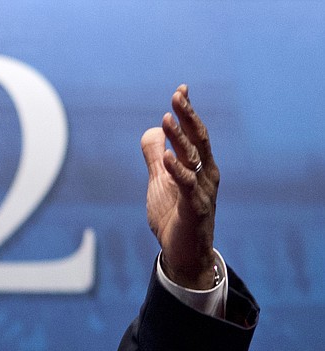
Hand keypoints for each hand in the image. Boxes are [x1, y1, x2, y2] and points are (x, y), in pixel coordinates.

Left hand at [140, 85, 219, 288]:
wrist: (183, 254)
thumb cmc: (173, 217)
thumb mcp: (159, 183)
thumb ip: (155, 158)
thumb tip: (151, 131)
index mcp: (199, 167)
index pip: (194, 134)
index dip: (187, 112)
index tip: (180, 90)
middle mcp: (205, 175)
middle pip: (198, 140)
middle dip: (187, 117)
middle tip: (177, 95)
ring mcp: (202, 191)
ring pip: (193, 159)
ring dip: (180, 138)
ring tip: (167, 119)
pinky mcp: (196, 209)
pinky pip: (186, 186)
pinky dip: (176, 170)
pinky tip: (166, 157)